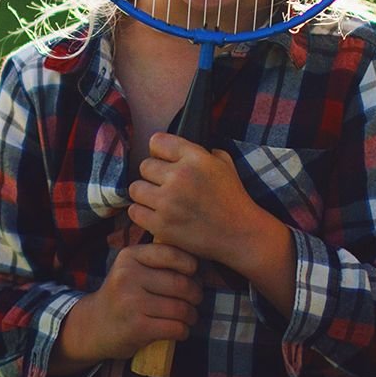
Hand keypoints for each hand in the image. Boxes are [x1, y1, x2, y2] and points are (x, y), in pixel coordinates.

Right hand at [52, 243, 201, 372]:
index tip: (193, 274)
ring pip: (180, 308)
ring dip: (191, 315)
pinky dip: (183, 331)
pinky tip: (179, 330)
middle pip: (181, 284)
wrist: (94, 324)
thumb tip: (199, 262)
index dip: (191, 265)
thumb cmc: (122, 294)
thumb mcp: (131, 268)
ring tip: (189, 316)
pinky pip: (175, 328)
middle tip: (195, 300)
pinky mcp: (137, 327)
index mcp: (129, 256)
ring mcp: (131, 302)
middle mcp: (127, 276)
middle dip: (196, 294)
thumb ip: (157, 260)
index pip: (171, 254)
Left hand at [128, 133, 293, 312]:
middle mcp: (179, 176)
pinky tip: (154, 214)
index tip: (164, 161)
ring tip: (158, 200)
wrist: (240, 234)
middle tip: (165, 185)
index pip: (157, 142)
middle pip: (144, 166)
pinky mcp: (161, 225)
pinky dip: (142, 212)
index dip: (159, 151)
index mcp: (195, 158)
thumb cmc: (233, 198)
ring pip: (136, 188)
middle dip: (153, 175)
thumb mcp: (223, 163)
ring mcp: (168, 202)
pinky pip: (134, 211)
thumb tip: (178, 149)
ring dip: (145, 194)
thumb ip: (201, 150)